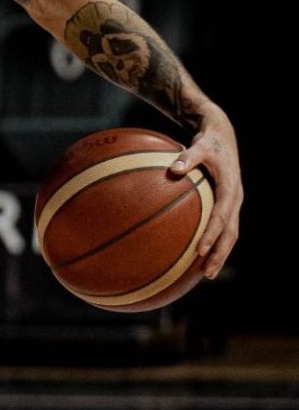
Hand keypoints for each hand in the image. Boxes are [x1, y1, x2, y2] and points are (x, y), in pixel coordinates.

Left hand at [169, 107, 242, 277]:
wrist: (223, 136)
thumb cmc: (209, 141)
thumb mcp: (201, 145)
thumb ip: (188, 156)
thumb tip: (175, 168)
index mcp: (230, 188)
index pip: (222, 216)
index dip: (212, 234)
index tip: (199, 250)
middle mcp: (235, 199)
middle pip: (231, 232)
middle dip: (220, 254)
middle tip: (206, 272)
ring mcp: (233, 203)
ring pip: (230, 234)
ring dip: (220, 253)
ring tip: (205, 273)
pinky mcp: (227, 204)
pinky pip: (223, 228)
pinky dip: (215, 242)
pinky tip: (199, 256)